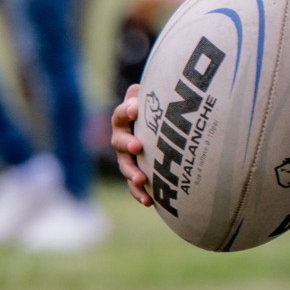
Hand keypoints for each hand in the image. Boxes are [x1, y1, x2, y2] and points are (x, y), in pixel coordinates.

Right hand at [111, 84, 154, 207]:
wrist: (170, 136)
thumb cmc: (160, 114)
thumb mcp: (156, 101)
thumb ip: (151, 93)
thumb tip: (146, 88)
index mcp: (125, 119)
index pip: (122, 113)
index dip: (128, 111)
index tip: (137, 110)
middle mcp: (122, 139)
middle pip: (119, 141)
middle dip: (127, 143)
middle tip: (137, 146)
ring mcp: (128, 159)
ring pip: (125, 166)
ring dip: (132, 173)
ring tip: (140, 179)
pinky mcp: (137, 175)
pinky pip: (135, 186)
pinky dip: (140, 193)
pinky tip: (149, 202)